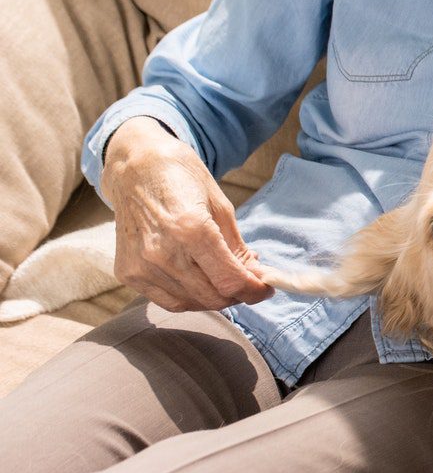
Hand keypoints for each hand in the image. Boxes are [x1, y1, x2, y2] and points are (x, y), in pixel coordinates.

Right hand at [100, 118, 270, 311]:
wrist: (135, 169)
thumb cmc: (182, 180)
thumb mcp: (221, 207)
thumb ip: (237, 247)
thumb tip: (254, 277)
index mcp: (191, 229)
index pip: (230, 280)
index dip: (254, 290)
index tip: (266, 288)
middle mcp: (162, 252)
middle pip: (212, 297)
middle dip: (237, 294)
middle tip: (247, 282)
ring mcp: (140, 266)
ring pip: (190, 303)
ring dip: (214, 297)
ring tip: (223, 277)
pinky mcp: (126, 273)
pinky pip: (167, 300)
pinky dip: (189, 297)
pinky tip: (198, 280)